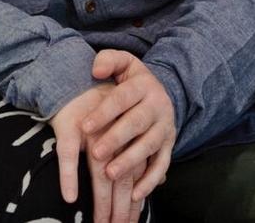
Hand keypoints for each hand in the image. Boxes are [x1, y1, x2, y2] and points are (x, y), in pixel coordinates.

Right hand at [51, 85, 145, 221]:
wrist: (74, 77)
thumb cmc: (99, 104)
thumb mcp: (126, 123)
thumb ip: (142, 151)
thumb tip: (163, 181)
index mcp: (130, 133)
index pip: (137, 173)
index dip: (136, 200)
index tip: (132, 221)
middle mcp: (113, 133)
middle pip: (120, 178)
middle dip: (120, 208)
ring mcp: (91, 131)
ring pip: (98, 170)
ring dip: (101, 199)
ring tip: (101, 222)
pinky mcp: (70, 126)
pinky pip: (68, 154)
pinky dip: (69, 176)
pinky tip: (69, 196)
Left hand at [83, 49, 175, 202]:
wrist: (160, 90)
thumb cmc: (130, 79)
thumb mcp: (122, 62)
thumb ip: (107, 60)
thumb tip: (96, 70)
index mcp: (143, 84)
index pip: (122, 98)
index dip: (104, 112)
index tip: (84, 126)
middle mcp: (158, 105)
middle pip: (137, 123)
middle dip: (116, 139)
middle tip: (95, 152)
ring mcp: (166, 126)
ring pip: (149, 145)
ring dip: (131, 161)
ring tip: (110, 174)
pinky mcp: (170, 145)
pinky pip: (163, 165)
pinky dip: (151, 181)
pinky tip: (136, 194)